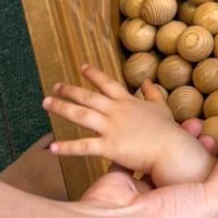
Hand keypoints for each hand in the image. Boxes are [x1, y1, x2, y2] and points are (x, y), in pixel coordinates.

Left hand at [44, 64, 203, 180]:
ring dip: (61, 108)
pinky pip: (83, 146)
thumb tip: (146, 81)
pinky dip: (66, 148)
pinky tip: (51, 147)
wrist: (171, 149)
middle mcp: (116, 111)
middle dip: (69, 90)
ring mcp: (111, 128)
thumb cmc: (168, 130)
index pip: (107, 83)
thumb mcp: (161, 106)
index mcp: (128, 101)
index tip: (81, 67)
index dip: (93, 74)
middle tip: (54, 86)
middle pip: (88, 97)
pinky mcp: (109, 147)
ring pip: (80, 115)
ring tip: (46, 103)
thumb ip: (152, 93)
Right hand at [72, 135, 217, 217]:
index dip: (217, 176)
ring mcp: (140, 203)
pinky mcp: (118, 186)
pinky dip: (139, 146)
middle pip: (184, 182)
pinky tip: (153, 131)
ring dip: (171, 148)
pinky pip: (130, 161)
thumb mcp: (215, 199)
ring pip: (159, 169)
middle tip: (204, 135)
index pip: (210, 203)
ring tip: (186, 126)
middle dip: (195, 157)